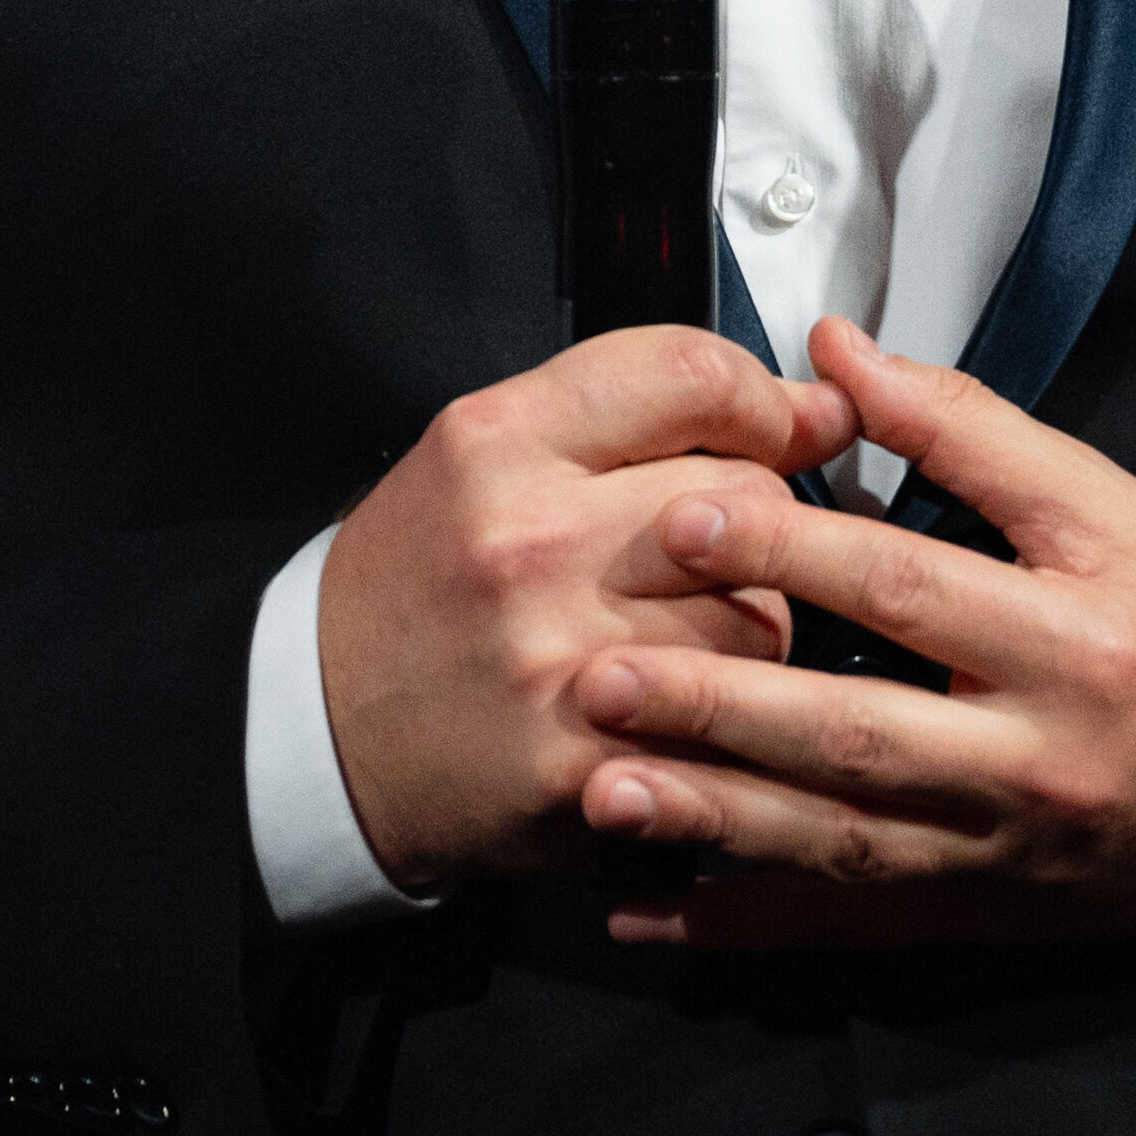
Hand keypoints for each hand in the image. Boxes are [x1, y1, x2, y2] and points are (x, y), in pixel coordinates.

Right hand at [317, 325, 847, 887]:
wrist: (321, 733)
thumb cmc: (416, 589)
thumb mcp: (484, 458)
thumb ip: (635, 414)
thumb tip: (815, 409)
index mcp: (498, 442)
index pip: (693, 376)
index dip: (770, 399)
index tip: (791, 425)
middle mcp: (528, 540)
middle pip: (749, 501)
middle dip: (763, 527)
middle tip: (719, 555)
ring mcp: (558, 655)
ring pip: (761, 620)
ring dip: (752, 631)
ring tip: (690, 639)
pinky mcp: (585, 759)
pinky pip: (727, 726)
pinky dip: (725, 722)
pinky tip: (680, 712)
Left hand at [575, 324, 1135, 949]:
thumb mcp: (1115, 510)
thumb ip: (970, 431)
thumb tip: (838, 350)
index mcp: (1073, 640)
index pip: (908, 588)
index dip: (790, 550)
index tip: (680, 515)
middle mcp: (1037, 760)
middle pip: (856, 734)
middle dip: (717, 708)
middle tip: (597, 676)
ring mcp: (1005, 854)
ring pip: (839, 845)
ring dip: (712, 824)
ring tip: (600, 794)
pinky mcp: (984, 914)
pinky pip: (850, 925)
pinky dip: (746, 925)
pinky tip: (649, 916)